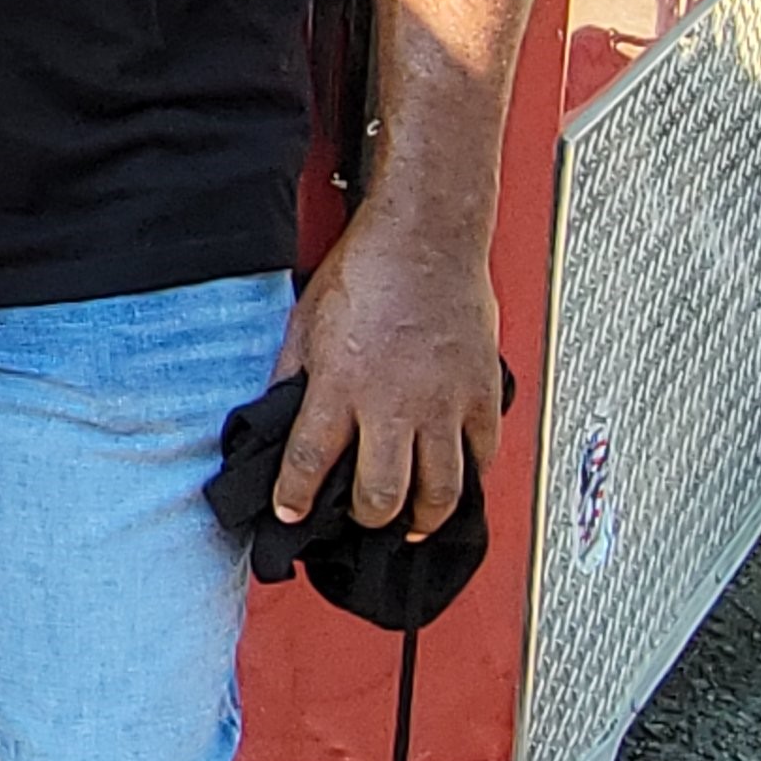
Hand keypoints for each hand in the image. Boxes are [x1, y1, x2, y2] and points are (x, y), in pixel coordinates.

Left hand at [274, 205, 501, 535]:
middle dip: (366, 517)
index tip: (289, 515)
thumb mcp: (306, 323)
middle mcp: (393, 403)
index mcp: (340, 386)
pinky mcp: (481, 396)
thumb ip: (293, 375)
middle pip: (381, 495)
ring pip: (439, 492)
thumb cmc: (366, 270)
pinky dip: (469, 481)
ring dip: (421, 518)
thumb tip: (278, 413)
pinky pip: (482, 458)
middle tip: (359, 517)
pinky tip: (453, 486)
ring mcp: (444, 404)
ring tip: (408, 523)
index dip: (294, 499)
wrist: (426, 238)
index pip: (308, 463)